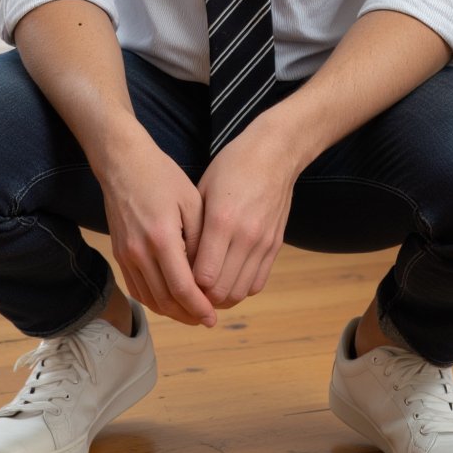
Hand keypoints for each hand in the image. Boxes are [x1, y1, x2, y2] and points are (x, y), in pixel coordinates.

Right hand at [100, 132, 216, 327]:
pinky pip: (136, 288)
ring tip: (191, 314)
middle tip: (206, 319)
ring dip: (171, 312)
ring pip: (149, 298)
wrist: (123, 163)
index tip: (213, 318)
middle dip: (187, 315)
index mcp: (161, 238)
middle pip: (165, 300)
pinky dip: (154, 300)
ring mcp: (126, 255)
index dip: (199, 307)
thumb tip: (208, 272)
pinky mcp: (119, 254)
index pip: (182, 288)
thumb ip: (200, 238)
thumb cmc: (162, 176)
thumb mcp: (191, 200)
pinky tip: (170, 300)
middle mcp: (139, 252)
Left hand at [192, 118, 297, 308]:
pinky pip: (258, 283)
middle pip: (222, 291)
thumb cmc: (232, 167)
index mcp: (221, 220)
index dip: (187, 286)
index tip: (177, 281)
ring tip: (207, 290)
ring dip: (222, 297)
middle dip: (202, 298)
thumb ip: (193, 227)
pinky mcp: (275, 245)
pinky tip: (229, 279)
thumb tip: (180, 261)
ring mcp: (263, 242)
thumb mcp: (202, 190)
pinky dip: (241, 288)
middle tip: (189, 292)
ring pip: (241, 292)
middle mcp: (245, 236)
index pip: (203, 276)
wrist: (274, 154)